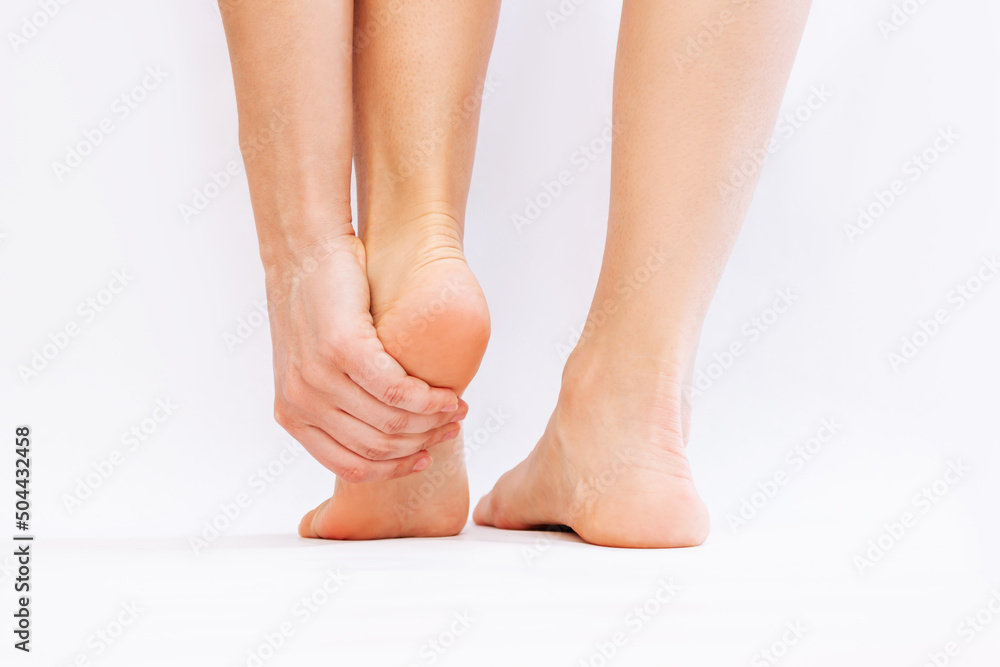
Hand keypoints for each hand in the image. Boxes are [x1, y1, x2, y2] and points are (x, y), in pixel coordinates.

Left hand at [264, 233, 464, 481]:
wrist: (303, 251)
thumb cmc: (317, 304)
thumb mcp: (313, 364)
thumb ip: (336, 403)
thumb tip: (382, 432)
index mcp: (292, 415)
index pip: (351, 466)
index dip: (396, 469)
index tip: (426, 457)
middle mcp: (301, 403)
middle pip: (377, 447)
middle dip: (423, 442)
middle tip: (452, 426)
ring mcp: (318, 378)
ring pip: (391, 421)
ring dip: (432, 420)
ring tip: (456, 407)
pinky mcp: (341, 350)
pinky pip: (396, 390)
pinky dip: (428, 397)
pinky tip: (446, 392)